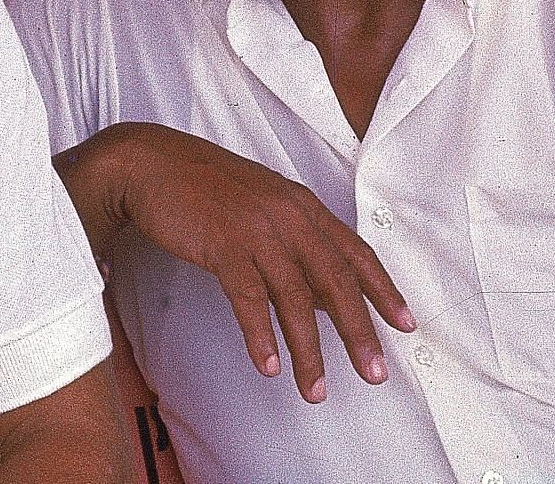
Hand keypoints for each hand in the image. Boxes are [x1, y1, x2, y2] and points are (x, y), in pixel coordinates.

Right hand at [90, 122, 414, 401]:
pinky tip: (267, 366)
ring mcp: (256, 228)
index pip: (355, 251)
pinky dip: (260, 336)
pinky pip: (249, 299)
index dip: (383, 290)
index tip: (406, 325)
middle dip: (359, 332)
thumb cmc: (201, 187)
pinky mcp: (223, 244)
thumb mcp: (260, 205)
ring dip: (308, 351)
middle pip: (336, 280)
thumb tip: (320, 294)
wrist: (148, 164)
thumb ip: (292, 242)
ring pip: (295, 299)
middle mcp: (288, 214)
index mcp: (301, 204)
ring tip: (315, 391)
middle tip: (375, 374)